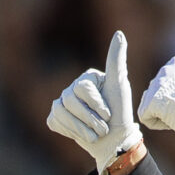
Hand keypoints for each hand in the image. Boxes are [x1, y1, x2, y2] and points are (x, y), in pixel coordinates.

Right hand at [46, 31, 141, 174]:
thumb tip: (119, 33)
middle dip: (90, 119)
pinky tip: (81, 133)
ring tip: (95, 134)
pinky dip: (69, 131)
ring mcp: (62, 102)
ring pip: (62, 113)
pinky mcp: (56, 118)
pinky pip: (54, 121)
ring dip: (81, 128)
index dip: (96, 105)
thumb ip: (117, 60)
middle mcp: (73, 88)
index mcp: (87, 78)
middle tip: (103, 128)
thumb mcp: (120, 86)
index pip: (82, 88)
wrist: (113, 142)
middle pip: (71, 101)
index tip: (109, 115)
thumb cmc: (119, 114)